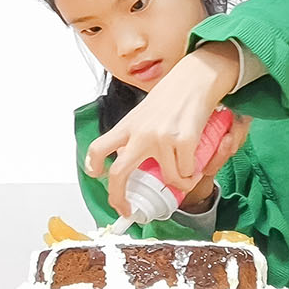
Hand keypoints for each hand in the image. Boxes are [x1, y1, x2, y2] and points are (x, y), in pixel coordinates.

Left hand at [84, 42, 240, 218]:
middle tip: (126, 209)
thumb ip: (137, 136)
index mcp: (128, 125)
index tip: (96, 175)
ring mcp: (161, 138)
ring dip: (179, 183)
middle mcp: (141, 133)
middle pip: (119, 174)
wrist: (194, 79)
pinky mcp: (183, 141)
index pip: (99, 146)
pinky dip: (192, 175)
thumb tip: (135, 164)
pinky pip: (186, 173)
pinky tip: (195, 165)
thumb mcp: (145, 115)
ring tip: (185, 174)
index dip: (93, 165)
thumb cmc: (172, 96)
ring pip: (168, 179)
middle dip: (119, 199)